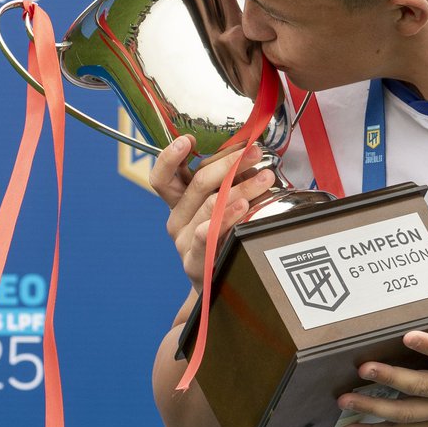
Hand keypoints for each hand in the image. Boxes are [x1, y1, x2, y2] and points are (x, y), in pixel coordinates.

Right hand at [149, 136, 274, 291]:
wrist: (223, 287)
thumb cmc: (224, 240)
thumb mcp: (221, 207)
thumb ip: (228, 182)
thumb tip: (249, 152)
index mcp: (179, 203)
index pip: (163, 177)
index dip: (170, 157)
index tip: (188, 139)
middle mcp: (177, 219)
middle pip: (197, 184)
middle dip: (229, 163)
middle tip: (254, 152)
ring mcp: (184, 241)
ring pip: (210, 204)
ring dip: (241, 187)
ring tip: (264, 178)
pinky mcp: (196, 261)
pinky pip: (207, 233)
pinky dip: (226, 217)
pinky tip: (242, 207)